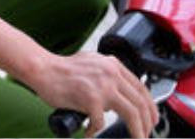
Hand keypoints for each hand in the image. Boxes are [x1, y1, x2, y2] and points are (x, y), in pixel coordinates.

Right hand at [28, 51, 156, 137]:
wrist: (42, 68)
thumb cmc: (62, 69)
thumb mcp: (92, 63)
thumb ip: (108, 74)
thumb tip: (119, 93)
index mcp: (113, 64)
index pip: (141, 88)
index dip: (150, 106)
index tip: (152, 118)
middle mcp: (111, 73)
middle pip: (141, 103)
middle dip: (147, 122)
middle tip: (146, 134)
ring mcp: (102, 86)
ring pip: (131, 114)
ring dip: (137, 131)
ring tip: (136, 138)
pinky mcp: (91, 99)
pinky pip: (101, 122)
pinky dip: (95, 131)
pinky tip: (89, 132)